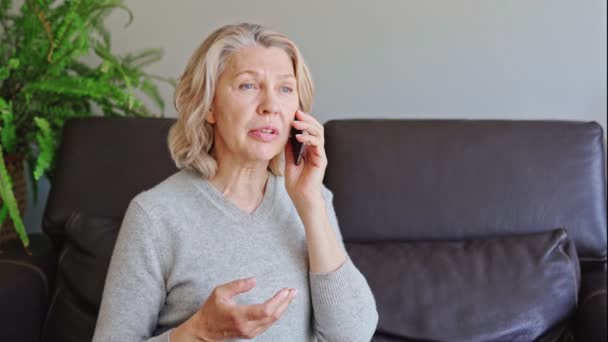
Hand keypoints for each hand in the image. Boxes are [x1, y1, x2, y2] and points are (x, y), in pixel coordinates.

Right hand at [176, 277, 296, 340]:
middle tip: (293, 291)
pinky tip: (281, 306)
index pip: (265, 310)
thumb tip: (254, 280)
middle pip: (273, 316)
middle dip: (285, 303)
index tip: (285, 290)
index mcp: (239, 315)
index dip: (278, 300)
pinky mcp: (250, 334)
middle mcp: (246, 326)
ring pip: (272, 321)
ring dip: (283, 308)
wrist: (204, 331)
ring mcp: (249, 332)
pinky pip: (268, 324)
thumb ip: (237, 285)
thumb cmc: (211, 310)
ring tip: (290, 296)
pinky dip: (276, 314)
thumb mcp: (219, 292)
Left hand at [284, 110, 326, 203]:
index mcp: (308, 150)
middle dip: (307, 119)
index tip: (292, 114)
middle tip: (296, 113)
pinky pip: (318, 144)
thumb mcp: (289, 162)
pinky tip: (299, 137)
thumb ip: (289, 149)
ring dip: (307, 126)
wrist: (301, 198)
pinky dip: (309, 138)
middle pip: (316, 128)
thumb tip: (286, 134)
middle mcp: (316, 150)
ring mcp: (319, 154)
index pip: (309, 130)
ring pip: (319, 133)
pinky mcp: (321, 160)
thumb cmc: (296, 183)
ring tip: (296, 123)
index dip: (302, 121)